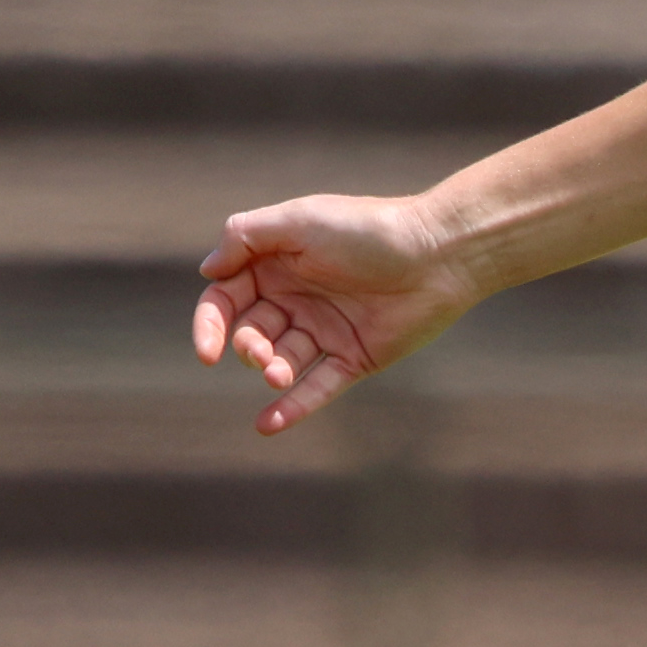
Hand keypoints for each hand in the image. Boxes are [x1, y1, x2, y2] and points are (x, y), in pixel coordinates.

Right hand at [189, 184, 487, 436]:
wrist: (439, 253)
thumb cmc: (368, 229)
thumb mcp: (299, 220)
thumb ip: (246, 237)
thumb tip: (207, 271)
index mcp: (278, 264)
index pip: (226, 298)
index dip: (210, 324)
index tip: (207, 351)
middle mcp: (298, 298)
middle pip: (250, 332)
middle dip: (246, 348)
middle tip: (260, 354)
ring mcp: (326, 330)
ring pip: (281, 360)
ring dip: (270, 372)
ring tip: (276, 374)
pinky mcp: (355, 357)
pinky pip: (318, 387)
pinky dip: (293, 408)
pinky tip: (267, 426)